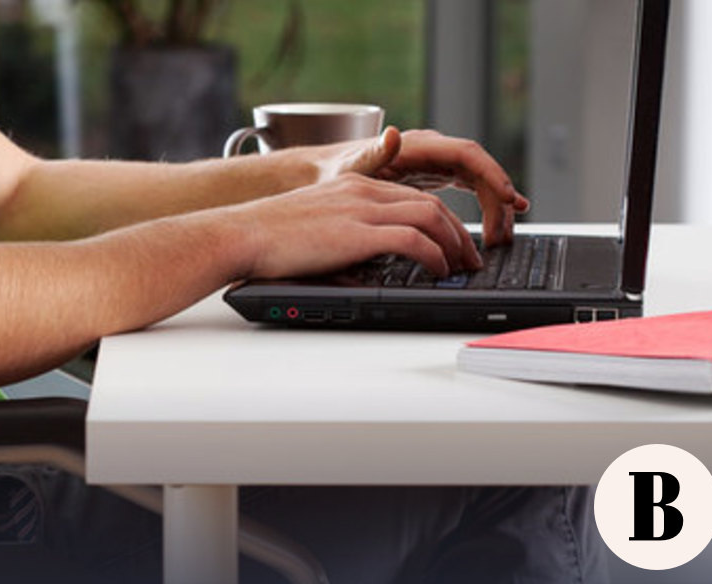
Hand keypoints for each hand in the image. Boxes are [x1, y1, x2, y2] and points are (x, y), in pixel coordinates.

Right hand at [215, 172, 483, 279]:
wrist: (242, 233)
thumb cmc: (267, 237)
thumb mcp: (315, 223)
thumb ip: (344, 230)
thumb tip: (364, 260)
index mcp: (354, 185)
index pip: (413, 197)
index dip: (441, 220)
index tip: (452, 242)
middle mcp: (363, 190)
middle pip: (430, 204)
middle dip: (458, 232)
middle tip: (469, 259)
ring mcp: (362, 209)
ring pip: (431, 217)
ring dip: (454, 244)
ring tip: (462, 268)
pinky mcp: (358, 232)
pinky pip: (413, 240)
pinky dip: (434, 255)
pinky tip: (438, 270)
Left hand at [310, 127, 529, 246]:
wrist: (323, 174)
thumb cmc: (336, 171)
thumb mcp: (353, 166)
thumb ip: (374, 153)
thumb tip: (391, 134)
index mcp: (418, 146)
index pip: (467, 154)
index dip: (492, 175)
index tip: (508, 199)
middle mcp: (433, 151)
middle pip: (480, 170)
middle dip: (498, 200)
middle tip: (501, 237)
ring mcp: (436, 164)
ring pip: (479, 182)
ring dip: (495, 208)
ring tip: (502, 239)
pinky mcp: (435, 177)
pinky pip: (470, 189)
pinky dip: (486, 206)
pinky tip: (501, 224)